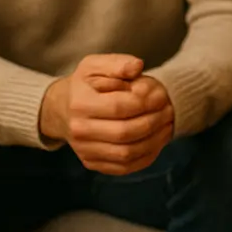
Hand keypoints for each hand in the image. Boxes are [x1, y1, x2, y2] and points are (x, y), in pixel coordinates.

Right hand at [40, 55, 174, 175]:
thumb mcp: (96, 66)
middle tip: (169, 110)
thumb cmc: (85, 85)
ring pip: (126, 154)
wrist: (63, 110)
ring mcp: (84, 151)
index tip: (162, 95)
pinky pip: (125, 167)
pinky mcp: (92, 163)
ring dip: (154, 141)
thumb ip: (118, 63)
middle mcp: (79, 130)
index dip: (145, 102)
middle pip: (124, 133)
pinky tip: (158, 140)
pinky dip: (147, 156)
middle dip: (153, 122)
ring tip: (167, 124)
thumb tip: (138, 66)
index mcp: (79, 104)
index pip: (119, 107)